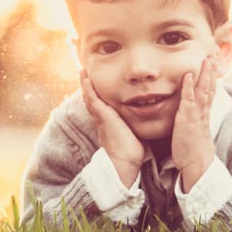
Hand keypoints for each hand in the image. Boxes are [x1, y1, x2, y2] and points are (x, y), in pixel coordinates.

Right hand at [80, 70, 143, 187]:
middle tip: (85, 73)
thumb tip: (147, 121)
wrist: (124, 160)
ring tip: (83, 71)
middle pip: (92, 99)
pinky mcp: (101, 115)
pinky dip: (87, 87)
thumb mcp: (134, 133)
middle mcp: (101, 118)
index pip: (101, 105)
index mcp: (108, 122)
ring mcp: (100, 116)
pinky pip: (92, 98)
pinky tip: (85, 76)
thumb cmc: (131, 151)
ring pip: (90, 96)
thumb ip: (136, 125)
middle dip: (89, 87)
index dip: (97, 95)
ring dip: (85, 84)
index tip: (96, 85)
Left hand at [172, 56, 218, 191]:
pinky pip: (188, 101)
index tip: (212, 63)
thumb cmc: (193, 150)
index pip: (209, 91)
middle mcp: (202, 112)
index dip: (211, 77)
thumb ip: (193, 120)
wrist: (197, 165)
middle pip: (209, 87)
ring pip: (203, 90)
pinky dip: (188, 87)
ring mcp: (196, 115)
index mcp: (204, 114)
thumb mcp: (194, 131)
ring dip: (204, 74)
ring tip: (206, 59)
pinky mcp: (187, 120)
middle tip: (213, 54)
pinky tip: (187, 76)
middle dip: (211, 70)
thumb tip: (191, 114)